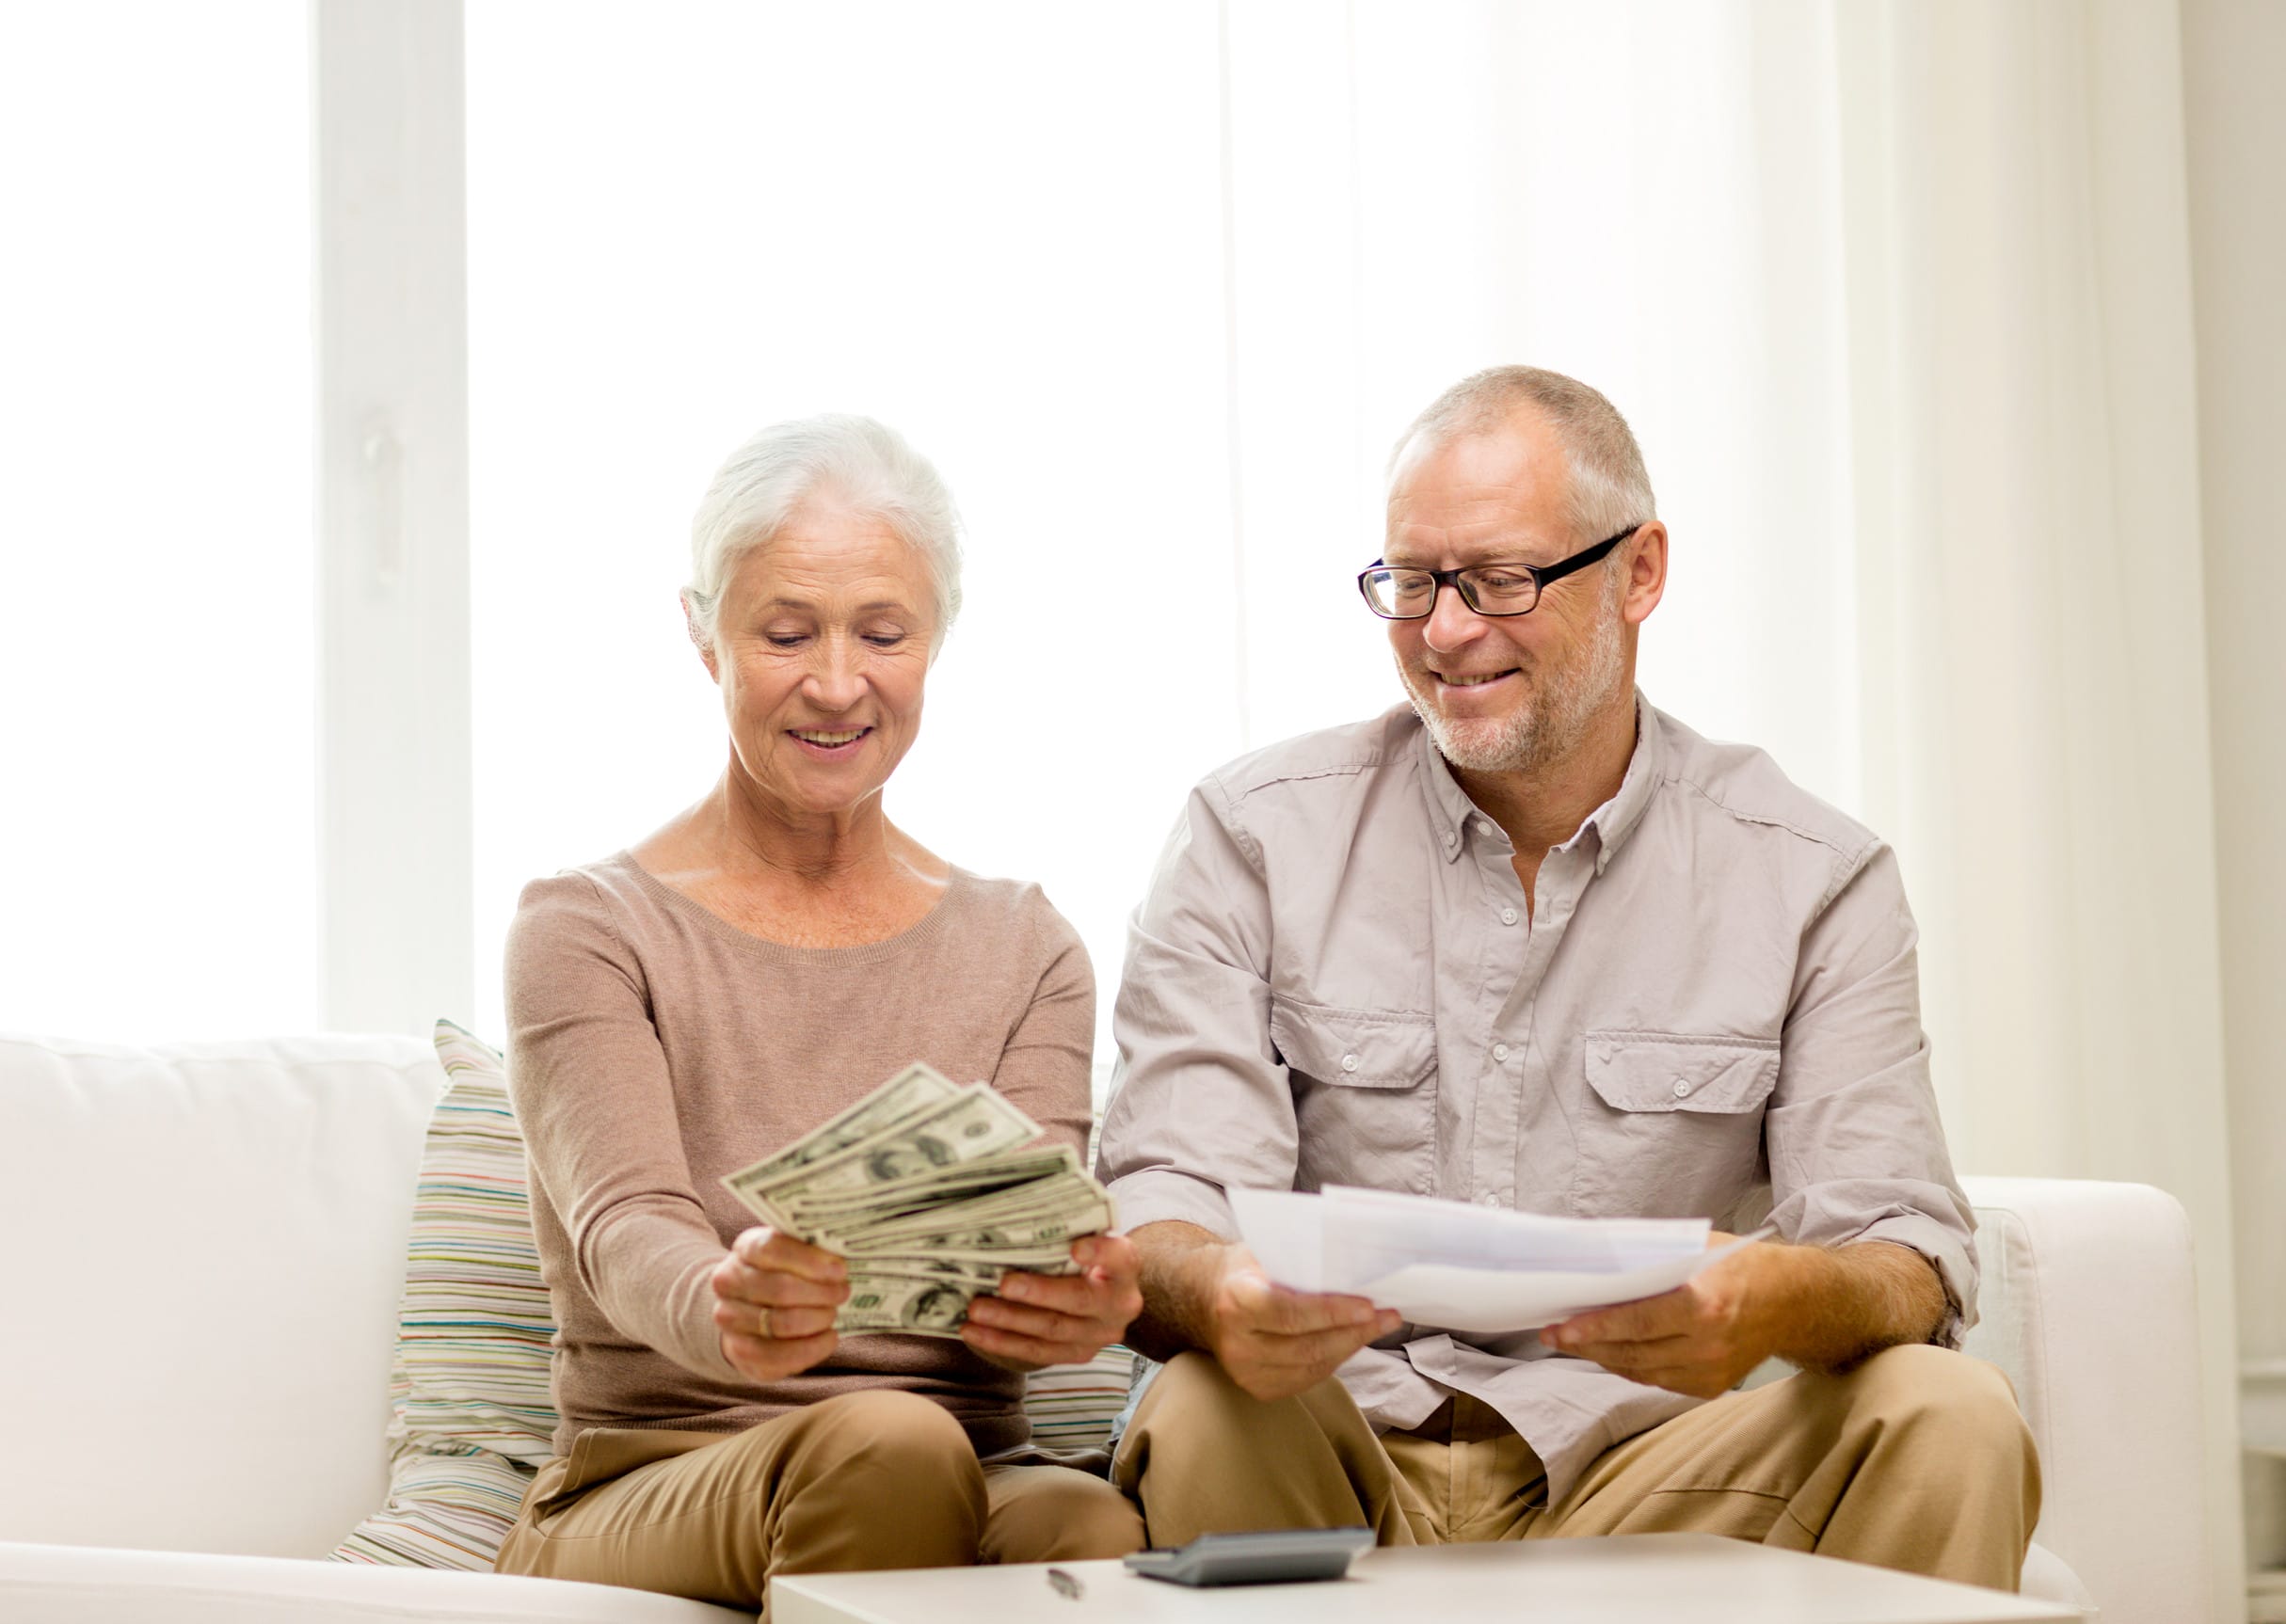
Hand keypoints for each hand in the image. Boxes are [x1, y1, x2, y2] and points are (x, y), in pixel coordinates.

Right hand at [710, 1226, 848, 1383]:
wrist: (746, 1309)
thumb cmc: (781, 1273)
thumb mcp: (792, 1252)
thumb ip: (812, 1249)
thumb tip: (841, 1262)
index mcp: (744, 1248)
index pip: (772, 1248)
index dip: (810, 1260)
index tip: (840, 1270)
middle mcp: (727, 1282)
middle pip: (781, 1289)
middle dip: (821, 1294)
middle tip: (843, 1293)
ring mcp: (729, 1319)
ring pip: (782, 1323)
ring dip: (818, 1320)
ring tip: (833, 1314)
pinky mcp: (740, 1353)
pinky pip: (782, 1355)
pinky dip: (814, 1347)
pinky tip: (829, 1337)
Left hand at [961, 1233, 1144, 1370]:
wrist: (1104, 1293)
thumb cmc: (1085, 1255)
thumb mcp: (1086, 1236)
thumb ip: (1065, 1227)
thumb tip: (1016, 1201)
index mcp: (1125, 1267)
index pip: (1119, 1257)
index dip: (1099, 1253)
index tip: (1075, 1247)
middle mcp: (1120, 1304)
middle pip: (1079, 1300)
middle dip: (1038, 1293)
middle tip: (1003, 1284)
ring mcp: (1100, 1334)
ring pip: (1052, 1330)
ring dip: (1010, 1321)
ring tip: (977, 1310)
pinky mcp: (1078, 1354)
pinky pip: (1038, 1352)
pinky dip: (1002, 1342)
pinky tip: (974, 1331)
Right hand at [1200, 1245, 1400, 1401]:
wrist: (1202, 1301)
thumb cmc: (1241, 1271)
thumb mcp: (1260, 1254)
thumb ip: (1296, 1264)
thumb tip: (1351, 1269)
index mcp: (1235, 1302)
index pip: (1290, 1312)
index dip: (1332, 1312)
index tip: (1368, 1306)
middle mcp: (1237, 1343)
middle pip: (1307, 1345)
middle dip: (1354, 1331)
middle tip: (1388, 1316)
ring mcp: (1245, 1372)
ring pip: (1313, 1365)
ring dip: (1351, 1346)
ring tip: (1378, 1326)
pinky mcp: (1257, 1388)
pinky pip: (1308, 1377)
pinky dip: (1334, 1359)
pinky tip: (1351, 1341)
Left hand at [1540, 1233, 1776, 1398]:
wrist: (1795, 1301)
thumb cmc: (1741, 1265)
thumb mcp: (1697, 1247)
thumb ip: (1651, 1257)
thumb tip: (1596, 1260)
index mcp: (1704, 1305)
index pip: (1636, 1322)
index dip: (1594, 1328)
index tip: (1561, 1327)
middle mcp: (1708, 1344)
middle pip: (1632, 1351)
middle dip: (1586, 1344)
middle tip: (1553, 1334)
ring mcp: (1711, 1371)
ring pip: (1640, 1371)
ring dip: (1603, 1357)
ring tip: (1573, 1342)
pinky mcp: (1711, 1387)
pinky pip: (1658, 1380)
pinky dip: (1630, 1367)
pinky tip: (1609, 1351)